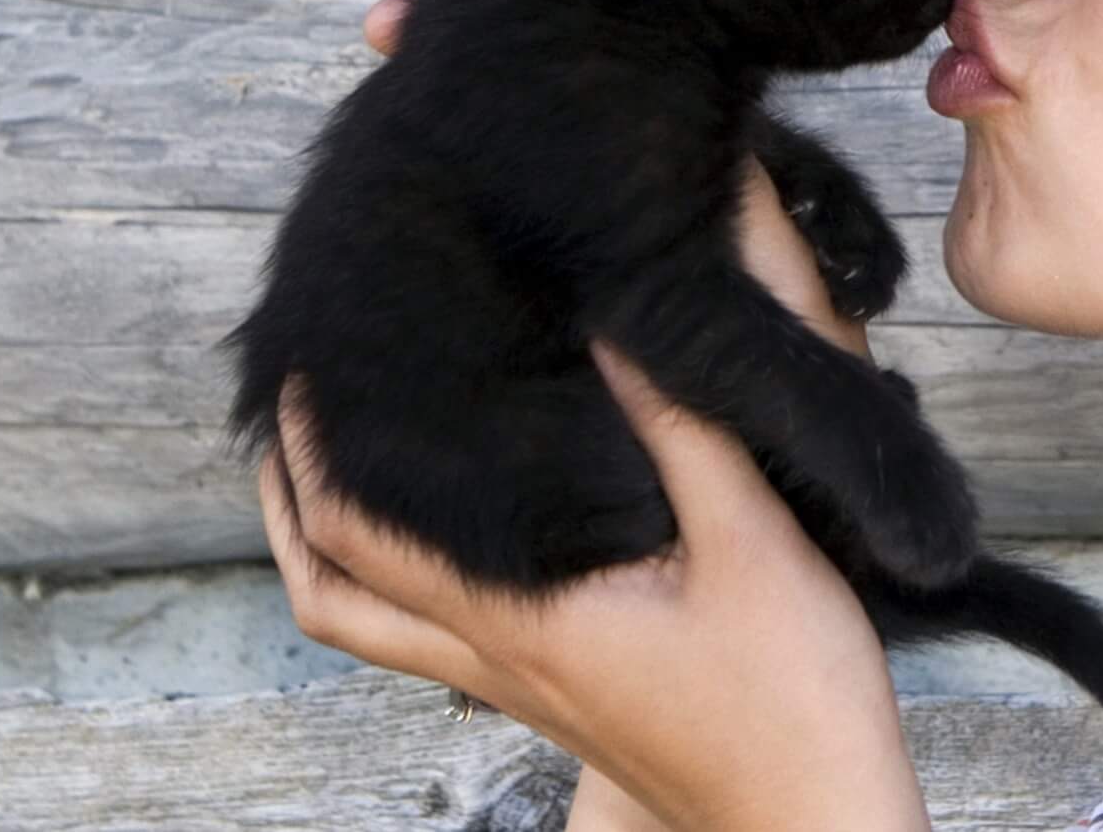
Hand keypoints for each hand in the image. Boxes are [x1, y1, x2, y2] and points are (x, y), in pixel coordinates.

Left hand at [260, 0, 918, 826]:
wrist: (814, 818)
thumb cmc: (793, 695)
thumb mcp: (753, 540)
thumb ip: (681, 427)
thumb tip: (610, 321)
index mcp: (519, 616)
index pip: (358, 533)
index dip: (311, 451)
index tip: (308, 365)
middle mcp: (493, 660)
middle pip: (326, 594)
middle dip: (287, 499)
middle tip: (289, 414)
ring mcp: (516, 692)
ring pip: (370, 630)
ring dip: (328, 553)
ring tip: (331, 474)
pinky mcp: (552, 702)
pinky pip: (432, 641)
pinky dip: (401, 583)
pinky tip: (456, 534)